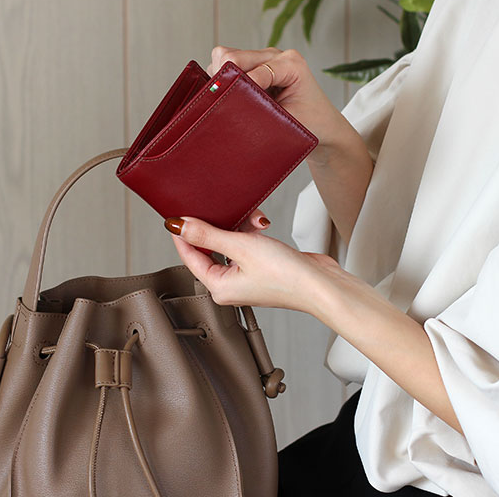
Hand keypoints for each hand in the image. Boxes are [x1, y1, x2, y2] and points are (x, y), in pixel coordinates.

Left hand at [164, 214, 349, 313]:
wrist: (320, 284)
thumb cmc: (286, 277)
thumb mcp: (241, 247)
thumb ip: (209, 235)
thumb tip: (180, 227)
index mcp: (218, 287)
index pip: (190, 256)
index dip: (183, 234)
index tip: (178, 215)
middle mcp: (229, 285)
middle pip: (211, 248)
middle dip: (221, 226)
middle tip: (224, 211)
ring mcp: (246, 277)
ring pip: (231, 243)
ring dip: (241, 227)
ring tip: (254, 222)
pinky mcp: (261, 268)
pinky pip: (246, 245)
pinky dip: (252, 233)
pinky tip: (262, 228)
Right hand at [208, 45, 347, 160]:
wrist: (322, 127)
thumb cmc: (310, 124)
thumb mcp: (289, 121)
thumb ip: (262, 110)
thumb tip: (231, 105)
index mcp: (290, 63)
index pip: (252, 68)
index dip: (238, 86)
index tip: (233, 104)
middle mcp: (275, 55)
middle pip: (233, 56)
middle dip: (226, 79)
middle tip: (229, 103)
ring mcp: (262, 59)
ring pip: (225, 57)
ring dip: (224, 79)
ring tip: (235, 101)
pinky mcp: (252, 67)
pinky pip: (227, 65)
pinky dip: (224, 80)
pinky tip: (233, 97)